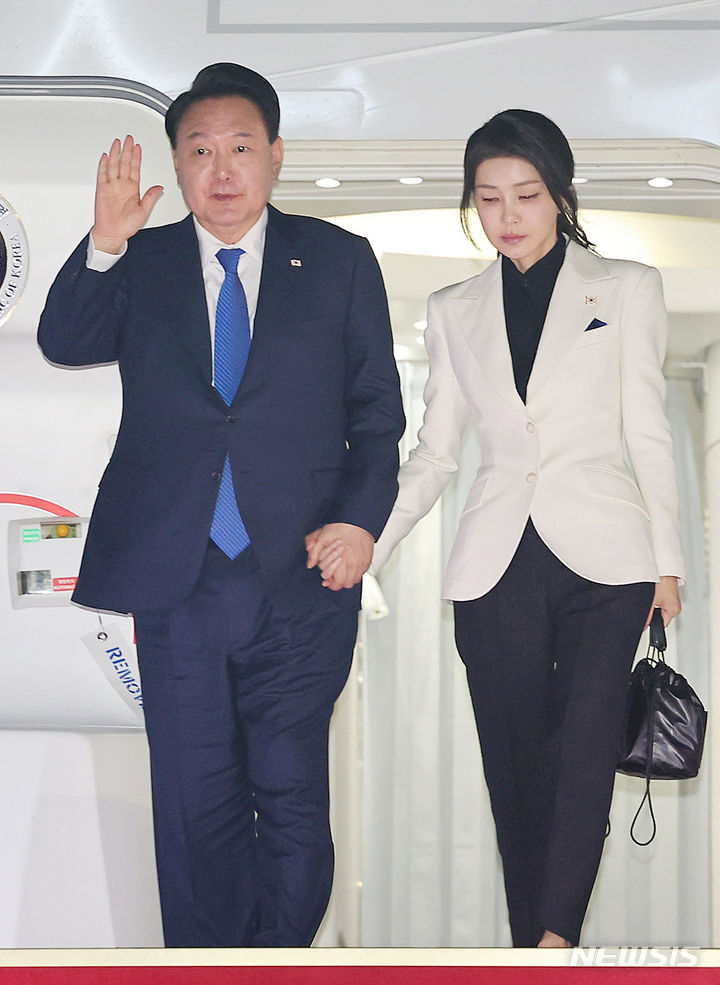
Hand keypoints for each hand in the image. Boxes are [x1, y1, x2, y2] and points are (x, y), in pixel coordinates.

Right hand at [91, 135, 163, 252]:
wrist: (113, 233)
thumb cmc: (127, 225)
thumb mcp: (144, 211)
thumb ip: (151, 197)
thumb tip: (160, 188)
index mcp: (132, 189)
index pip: (135, 169)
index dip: (137, 157)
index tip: (138, 147)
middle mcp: (122, 185)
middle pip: (124, 163)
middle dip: (127, 150)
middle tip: (129, 138)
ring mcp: (111, 186)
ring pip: (114, 165)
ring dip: (116, 153)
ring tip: (118, 142)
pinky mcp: (102, 189)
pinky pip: (102, 174)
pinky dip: (104, 165)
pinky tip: (106, 156)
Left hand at [305, 523, 373, 590]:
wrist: (356, 520)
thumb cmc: (340, 528)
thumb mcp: (321, 538)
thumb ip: (314, 553)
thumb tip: (310, 564)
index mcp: (342, 560)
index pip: (338, 583)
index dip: (331, 583)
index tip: (327, 580)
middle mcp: (354, 563)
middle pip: (347, 584)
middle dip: (338, 581)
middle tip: (333, 576)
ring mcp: (362, 562)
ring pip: (355, 580)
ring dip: (347, 578)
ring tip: (341, 571)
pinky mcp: (367, 560)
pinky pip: (362, 573)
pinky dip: (355, 573)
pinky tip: (349, 566)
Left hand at [645, 575, 680, 627]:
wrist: (662, 567)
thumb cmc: (660, 581)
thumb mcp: (651, 601)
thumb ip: (647, 615)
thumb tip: (644, 625)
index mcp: (674, 610)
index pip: (662, 624)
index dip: (653, 623)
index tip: (646, 620)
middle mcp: (676, 604)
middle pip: (661, 615)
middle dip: (653, 612)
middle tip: (649, 603)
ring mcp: (673, 598)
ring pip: (660, 606)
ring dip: (654, 603)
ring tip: (651, 595)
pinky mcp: (669, 591)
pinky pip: (661, 599)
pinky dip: (656, 597)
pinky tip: (653, 591)